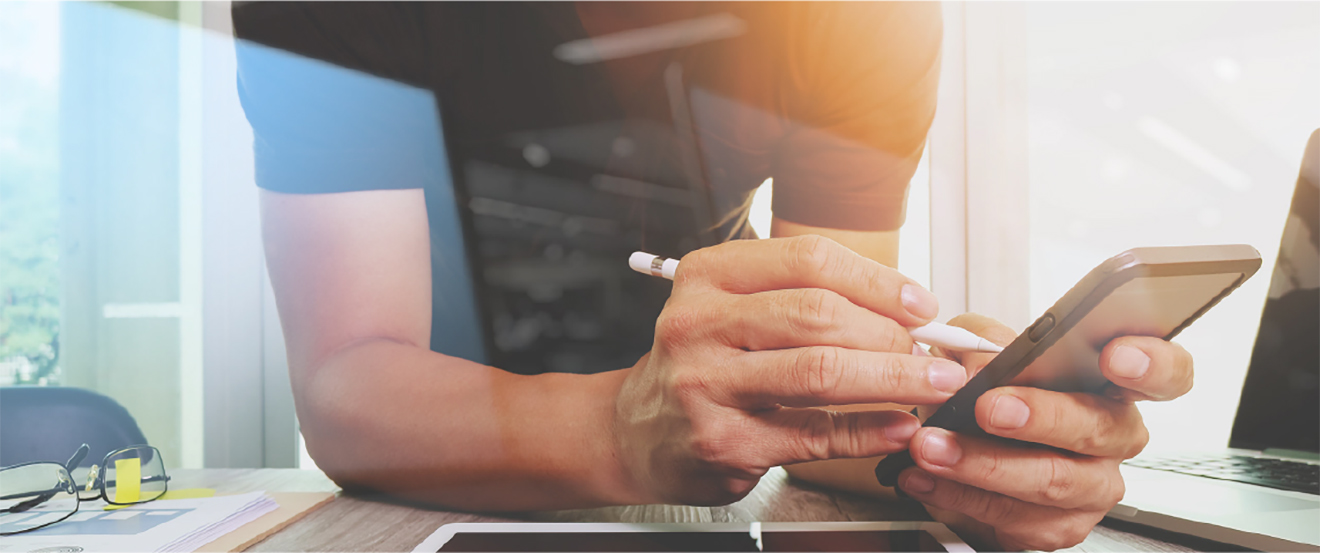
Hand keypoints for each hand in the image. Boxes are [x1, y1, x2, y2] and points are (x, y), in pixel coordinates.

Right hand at [613, 236, 969, 505]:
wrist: (638, 431)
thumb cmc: (702, 364)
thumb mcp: (733, 310)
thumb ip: (803, 299)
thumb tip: (903, 308)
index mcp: (708, 277)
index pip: (807, 260)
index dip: (876, 280)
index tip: (919, 303)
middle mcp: (699, 324)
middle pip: (818, 314)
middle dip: (890, 334)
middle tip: (930, 352)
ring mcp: (705, 385)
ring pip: (819, 372)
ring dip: (893, 379)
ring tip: (932, 385)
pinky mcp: (721, 442)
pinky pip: (812, 435)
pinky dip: (867, 432)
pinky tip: (896, 428)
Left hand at [897, 313, 1192, 550]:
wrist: (966, 454)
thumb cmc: (992, 392)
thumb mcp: (982, 350)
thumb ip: (982, 340)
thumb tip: (975, 356)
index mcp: (1111, 383)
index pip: (1165, 371)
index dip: (1150, 362)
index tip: (1115, 355)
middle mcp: (1115, 436)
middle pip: (1097, 427)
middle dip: (1040, 416)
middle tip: (989, 407)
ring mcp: (1092, 487)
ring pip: (1050, 479)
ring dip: (982, 463)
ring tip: (932, 445)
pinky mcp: (1059, 527)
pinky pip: (1012, 516)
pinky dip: (959, 494)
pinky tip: (924, 476)